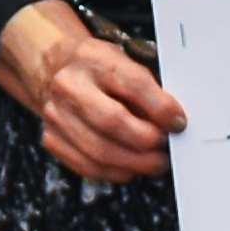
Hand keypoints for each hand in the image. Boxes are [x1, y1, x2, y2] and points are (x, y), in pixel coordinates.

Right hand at [0, 0, 186, 185]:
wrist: (54, 69)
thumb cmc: (97, 68)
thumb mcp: (123, 61)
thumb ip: (147, 89)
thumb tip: (173, 121)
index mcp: (93, 58)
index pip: (132, 85)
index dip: (161, 108)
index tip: (178, 122)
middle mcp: (70, 85)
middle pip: (112, 122)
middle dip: (147, 141)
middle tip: (166, 147)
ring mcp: (56, 115)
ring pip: (100, 151)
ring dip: (135, 163)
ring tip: (155, 162)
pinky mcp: (51, 139)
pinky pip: (87, 166)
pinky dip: (115, 172)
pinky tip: (130, 167)